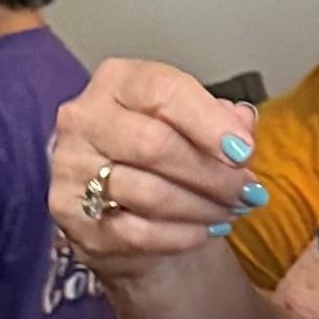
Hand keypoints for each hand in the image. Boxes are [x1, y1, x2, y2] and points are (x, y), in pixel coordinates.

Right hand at [48, 59, 262, 289]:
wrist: (119, 203)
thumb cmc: (160, 155)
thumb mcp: (193, 123)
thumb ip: (222, 119)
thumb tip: (243, 125)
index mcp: (117, 82)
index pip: (163, 92)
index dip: (210, 123)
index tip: (244, 151)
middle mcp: (85, 119)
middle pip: (155, 145)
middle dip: (213, 174)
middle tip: (247, 191)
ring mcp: (71, 169)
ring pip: (150, 194)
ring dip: (203, 208)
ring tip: (231, 211)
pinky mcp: (73, 217)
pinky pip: (138, 233)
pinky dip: (182, 235)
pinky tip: (205, 230)